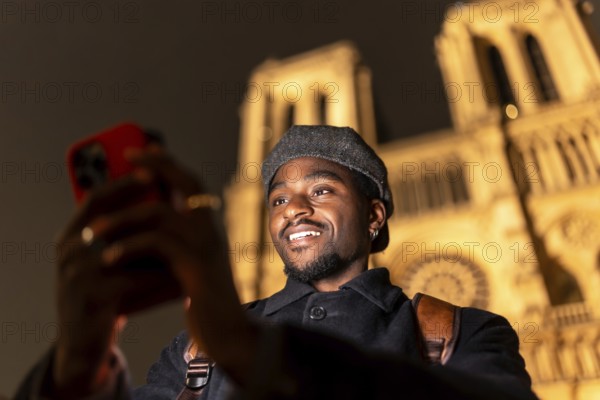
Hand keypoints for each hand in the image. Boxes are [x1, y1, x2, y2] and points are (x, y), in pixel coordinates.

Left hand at [53, 146, 257, 395]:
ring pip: (161, 213)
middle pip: (186, 182)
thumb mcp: (188, 264)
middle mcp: (212, 230)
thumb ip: (174, 242)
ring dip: (122, 217)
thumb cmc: (203, 300)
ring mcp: (206, 246)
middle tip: (126, 156)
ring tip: (92, 231)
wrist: (229, 333)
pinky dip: (129, 247)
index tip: (141, 149)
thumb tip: (141, 224)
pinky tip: (109, 258)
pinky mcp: (196, 268)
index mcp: (208, 227)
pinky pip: (157, 245)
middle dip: (156, 165)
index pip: (191, 183)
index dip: (167, 163)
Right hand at [53, 169, 163, 397]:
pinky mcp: (92, 296)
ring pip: (131, 249)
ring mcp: (77, 273)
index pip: (96, 197)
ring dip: (164, 248)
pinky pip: (138, 279)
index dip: (124, 182)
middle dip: (146, 207)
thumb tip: (163, 199)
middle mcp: (69, 249)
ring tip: (192, 242)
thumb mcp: (106, 261)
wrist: (82, 343)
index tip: (152, 170)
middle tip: (178, 203)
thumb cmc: (103, 293)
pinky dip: (163, 280)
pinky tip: (183, 283)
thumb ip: (122, 234)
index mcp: (71, 235)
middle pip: (111, 215)